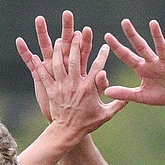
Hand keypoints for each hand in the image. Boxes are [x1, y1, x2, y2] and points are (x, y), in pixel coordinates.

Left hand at [20, 21, 125, 137]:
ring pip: (59, 63)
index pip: (98, 67)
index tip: (105, 46)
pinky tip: (35, 56)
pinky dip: (38, 65)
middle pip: (76, 60)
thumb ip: (118, 104)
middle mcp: (75, 84)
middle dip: (77, 45)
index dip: (102, 55)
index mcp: (89, 88)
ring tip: (59, 40)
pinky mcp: (51, 90)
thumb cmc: (88, 123)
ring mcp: (61, 86)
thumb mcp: (106, 114)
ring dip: (59, 51)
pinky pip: (43, 75)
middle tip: (78, 33)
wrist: (68, 131)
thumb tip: (129, 97)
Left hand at [103, 19, 164, 106]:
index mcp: (142, 68)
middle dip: (133, 35)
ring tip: (153, 23)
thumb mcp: (141, 96)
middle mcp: (153, 63)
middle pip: (141, 47)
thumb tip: (106, 92)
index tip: (107, 36)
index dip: (117, 47)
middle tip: (124, 22)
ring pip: (161, 48)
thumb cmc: (161, 95)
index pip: (127, 56)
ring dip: (157, 36)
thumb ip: (125, 94)